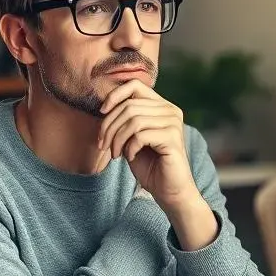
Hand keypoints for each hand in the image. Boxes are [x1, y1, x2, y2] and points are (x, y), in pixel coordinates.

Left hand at [98, 80, 196, 211]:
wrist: (168, 190)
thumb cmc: (149, 165)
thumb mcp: (132, 137)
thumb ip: (125, 120)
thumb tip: (104, 106)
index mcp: (162, 106)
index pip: (135, 85)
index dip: (114, 95)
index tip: (102, 112)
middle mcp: (170, 110)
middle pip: (129, 106)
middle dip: (109, 126)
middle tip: (103, 145)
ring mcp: (173, 123)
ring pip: (133, 120)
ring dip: (117, 139)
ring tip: (115, 154)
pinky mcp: (172, 138)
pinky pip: (140, 135)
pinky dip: (129, 147)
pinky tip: (130, 157)